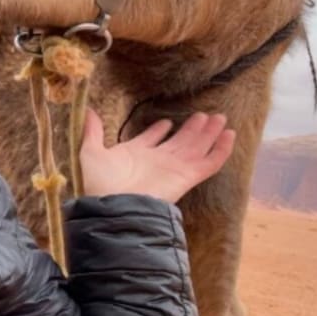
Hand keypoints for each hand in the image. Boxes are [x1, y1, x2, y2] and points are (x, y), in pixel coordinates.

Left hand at [79, 109, 234, 203]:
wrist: (111, 205)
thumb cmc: (99, 181)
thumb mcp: (91, 150)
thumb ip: (93, 130)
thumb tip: (86, 110)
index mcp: (136, 154)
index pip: (152, 140)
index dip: (159, 130)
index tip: (166, 121)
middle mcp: (157, 161)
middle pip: (181, 142)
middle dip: (193, 128)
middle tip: (205, 114)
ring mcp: (174, 169)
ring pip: (197, 148)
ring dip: (209, 133)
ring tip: (220, 117)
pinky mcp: (186, 177)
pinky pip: (209, 162)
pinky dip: (221, 149)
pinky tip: (229, 135)